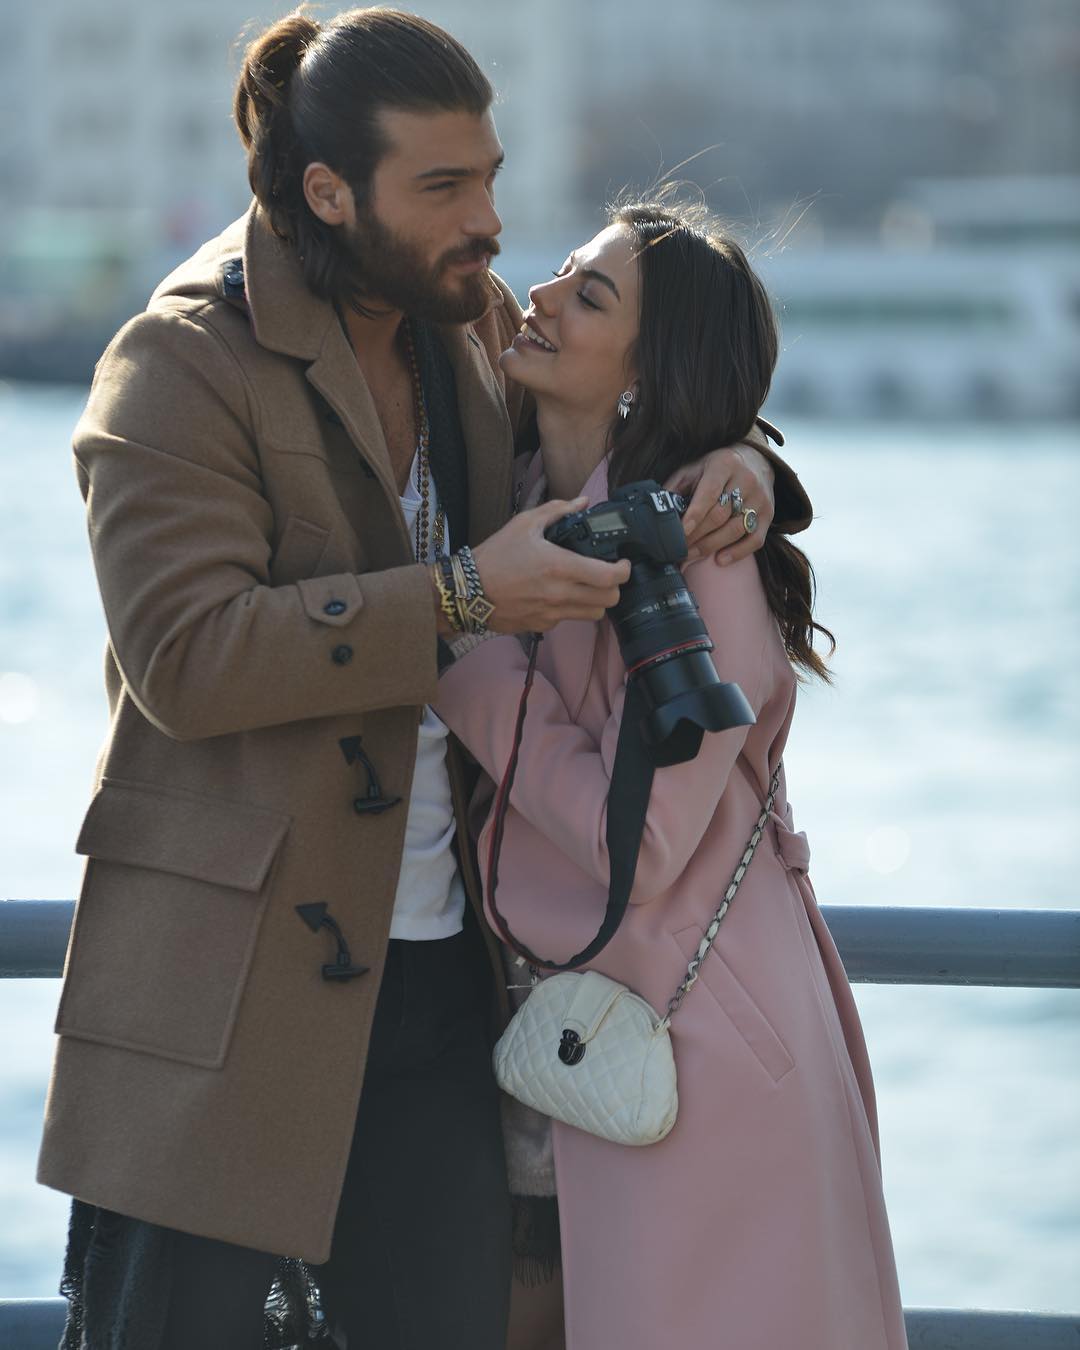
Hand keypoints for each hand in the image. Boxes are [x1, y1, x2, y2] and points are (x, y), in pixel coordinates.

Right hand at [471, 498, 630, 632]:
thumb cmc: (494, 556)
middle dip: (614, 587)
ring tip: (586, 586)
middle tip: (606, 575)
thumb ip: (558, 511)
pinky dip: (570, 609)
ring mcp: (552, 613)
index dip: (624, 571)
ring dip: (596, 600)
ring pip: (593, 615)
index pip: (609, 577)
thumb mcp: (524, 524)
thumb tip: (582, 503)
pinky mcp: (542, 626)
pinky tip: (558, 595)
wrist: (467, 591)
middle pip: (608, 600)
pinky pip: (568, 620)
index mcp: (560, 566)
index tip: (622, 563)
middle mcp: (560, 594)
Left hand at [665, 443, 775, 564]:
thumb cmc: (717, 468)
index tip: (680, 532)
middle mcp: (746, 480)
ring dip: (711, 546)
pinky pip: (756, 539)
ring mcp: (760, 498)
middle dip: (697, 535)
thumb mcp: (696, 468)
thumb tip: (658, 509)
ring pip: (736, 529)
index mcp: (724, 464)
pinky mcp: (769, 514)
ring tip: (691, 556)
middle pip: (720, 515)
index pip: (709, 493)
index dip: (694, 515)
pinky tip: (720, 559)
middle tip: (678, 550)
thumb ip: (677, 486)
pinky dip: (738, 552)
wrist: (756, 461)